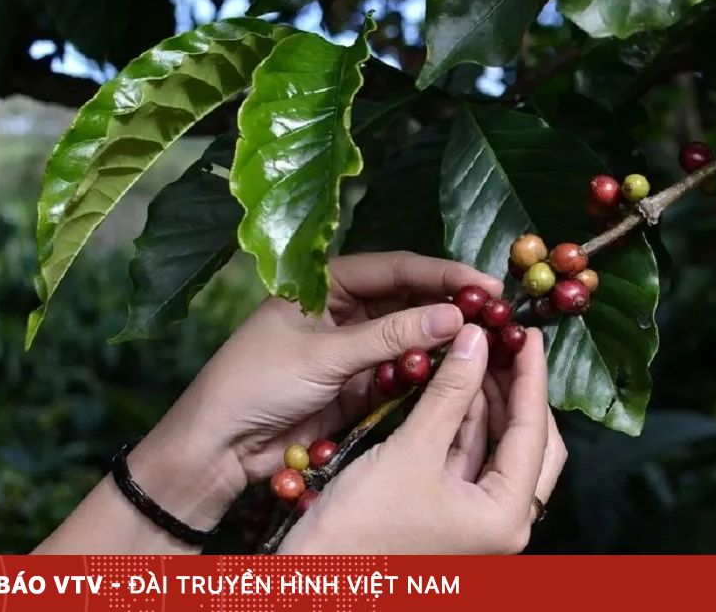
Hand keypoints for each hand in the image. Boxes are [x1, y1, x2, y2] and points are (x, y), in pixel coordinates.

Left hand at [126, 252, 502, 528]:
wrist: (219, 447)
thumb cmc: (255, 383)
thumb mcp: (325, 355)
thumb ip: (392, 336)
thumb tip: (455, 316)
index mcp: (326, 284)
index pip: (396, 269)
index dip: (443, 275)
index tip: (486, 285)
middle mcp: (344, 311)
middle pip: (409, 301)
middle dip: (450, 308)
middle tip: (496, 317)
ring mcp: (353, 350)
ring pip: (410, 339)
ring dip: (443, 342)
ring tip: (486, 345)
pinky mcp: (359, 387)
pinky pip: (401, 373)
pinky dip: (425, 374)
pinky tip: (457, 373)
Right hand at [278, 323, 566, 553]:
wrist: (314, 579)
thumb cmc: (361, 524)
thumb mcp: (411, 450)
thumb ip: (450, 392)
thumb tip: (476, 338)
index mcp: (507, 516)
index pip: (533, 433)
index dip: (531, 377)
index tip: (527, 332)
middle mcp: (503, 522)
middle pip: (529, 443)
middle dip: (517, 390)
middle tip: (506, 342)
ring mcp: (477, 519)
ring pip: (498, 449)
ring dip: (489, 402)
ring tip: (479, 351)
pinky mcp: (451, 513)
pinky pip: (470, 459)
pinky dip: (466, 423)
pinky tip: (456, 385)